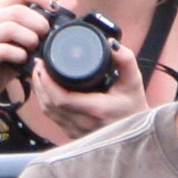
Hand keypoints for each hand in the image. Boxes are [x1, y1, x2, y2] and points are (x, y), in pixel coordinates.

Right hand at [0, 0, 51, 132]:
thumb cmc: (9, 57)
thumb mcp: (30, 35)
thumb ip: (48, 17)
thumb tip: (71, 1)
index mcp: (3, 9)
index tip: (54, 9)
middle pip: (18, 11)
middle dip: (38, 23)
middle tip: (46, 35)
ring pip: (10, 28)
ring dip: (29, 39)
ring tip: (35, 48)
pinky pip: (3, 50)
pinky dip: (18, 55)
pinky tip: (24, 59)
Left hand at [15, 52, 143, 147]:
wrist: (138, 131)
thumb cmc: (134, 106)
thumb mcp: (134, 81)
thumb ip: (125, 60)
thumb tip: (111, 43)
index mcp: (96, 110)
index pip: (61, 98)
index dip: (46, 82)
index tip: (43, 65)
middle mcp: (83, 124)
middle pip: (49, 104)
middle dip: (39, 82)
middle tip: (38, 64)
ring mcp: (76, 131)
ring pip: (47, 112)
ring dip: (39, 91)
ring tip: (39, 72)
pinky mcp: (72, 133)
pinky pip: (52, 117)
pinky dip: (45, 101)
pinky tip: (44, 88)